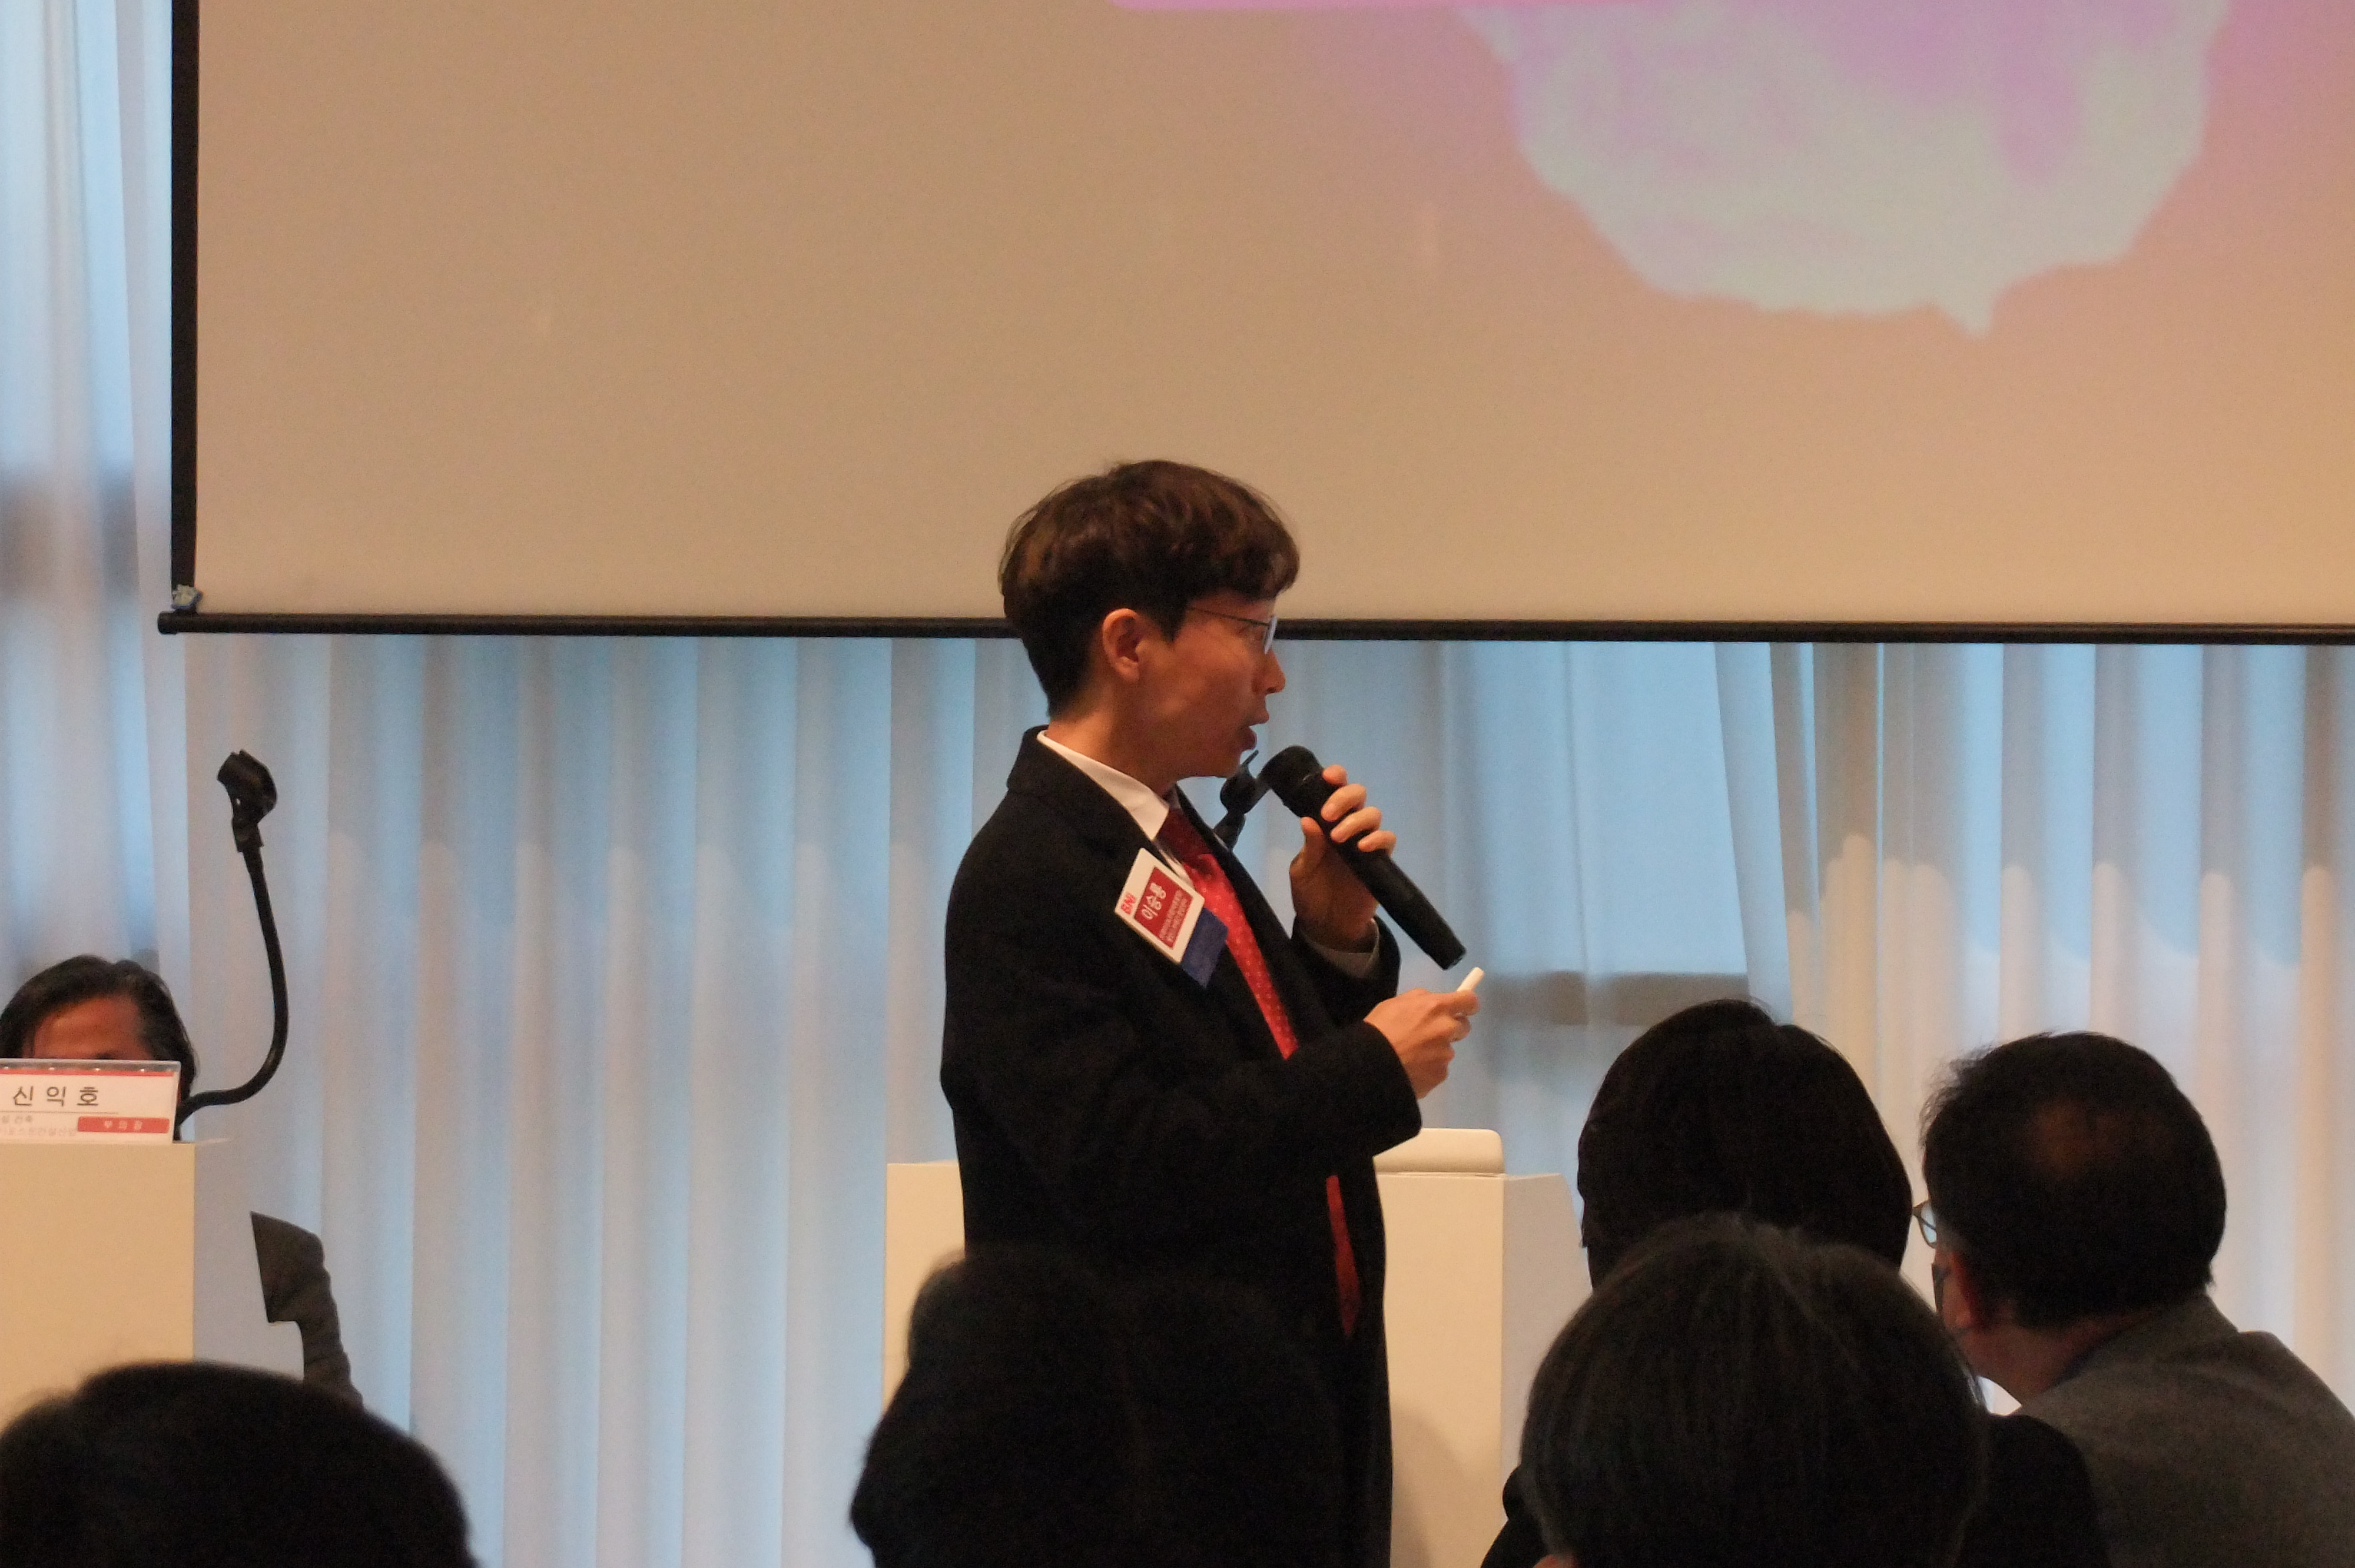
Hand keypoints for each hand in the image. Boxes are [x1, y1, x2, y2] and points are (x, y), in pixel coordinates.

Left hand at [1288, 764, 1396, 951]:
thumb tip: (1307, 820)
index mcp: (1325, 823)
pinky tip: (1362, 847)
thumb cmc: (1311, 894)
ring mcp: (1365, 842)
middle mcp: (1347, 826)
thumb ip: (1308, 848)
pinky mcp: (1380, 860)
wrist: (1327, 926)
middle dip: (1345, 797)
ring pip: (1373, 814)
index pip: (1333, 791)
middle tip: (1328, 814)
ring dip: (1356, 820)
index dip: (1335, 778)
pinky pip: (1387, 840)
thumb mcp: (1301, 872)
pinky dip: (1377, 839)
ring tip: (1338, 838)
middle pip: (1358, 795)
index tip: (1328, 777)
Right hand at [1366, 987, 1476, 1098]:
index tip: (1464, 1008)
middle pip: (1463, 1026)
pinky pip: (1439, 1068)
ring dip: (1436, 1050)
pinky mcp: (1441, 1074)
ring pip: (1448, 1049)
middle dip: (1451, 1028)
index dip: (1468, 1004)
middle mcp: (1447, 1028)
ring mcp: (1446, 1054)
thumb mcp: (1396, 1003)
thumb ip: (1421, 1000)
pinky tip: (1412, 1069)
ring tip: (1412, 1056)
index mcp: (1437, 1007)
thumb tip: (1434, 1002)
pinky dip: (1429, 1068)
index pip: (1469, 1001)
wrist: (1372, 1064)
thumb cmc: (1379, 1028)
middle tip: (1430, 1034)